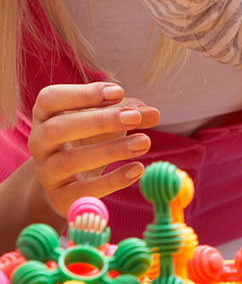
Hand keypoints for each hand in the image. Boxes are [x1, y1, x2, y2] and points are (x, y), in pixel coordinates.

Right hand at [27, 82, 159, 216]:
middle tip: (135, 118)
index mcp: (45, 115)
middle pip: (58, 128)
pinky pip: (82, 191)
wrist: (67, 181)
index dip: (83, 94)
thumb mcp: (107, 119)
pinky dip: (112, 181)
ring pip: (69, 161)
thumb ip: (129, 111)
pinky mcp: (59, 197)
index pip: (50, 99)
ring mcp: (45, 171)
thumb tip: (153, 113)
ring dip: (110, 150)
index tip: (118, 92)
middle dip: (100, 121)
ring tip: (144, 142)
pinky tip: (137, 169)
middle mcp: (39, 142)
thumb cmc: (89, 137)